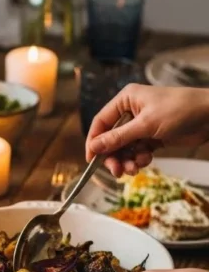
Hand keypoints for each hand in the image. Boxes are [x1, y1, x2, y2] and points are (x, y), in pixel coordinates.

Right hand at [86, 85, 208, 177]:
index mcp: (126, 100)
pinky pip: (138, 151)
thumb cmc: (180, 110)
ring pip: (125, 148)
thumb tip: (94, 147)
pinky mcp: (153, 137)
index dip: (94, 141)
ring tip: (134, 169)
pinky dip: (140, 158)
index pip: (101, 122)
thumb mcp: (145, 125)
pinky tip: (147, 160)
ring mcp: (142, 125)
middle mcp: (131, 111)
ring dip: (127, 160)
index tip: (91, 160)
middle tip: (117, 171)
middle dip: (114, 156)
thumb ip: (118, 138)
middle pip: (112, 139)